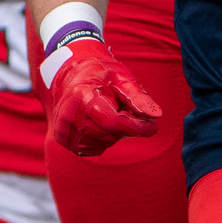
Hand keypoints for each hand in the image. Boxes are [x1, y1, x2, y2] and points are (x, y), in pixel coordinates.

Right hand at [40, 32, 162, 156]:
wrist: (71, 76)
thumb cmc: (99, 74)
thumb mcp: (121, 77)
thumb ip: (138, 96)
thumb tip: (157, 115)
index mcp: (81, 97)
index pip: (112, 122)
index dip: (136, 127)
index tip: (153, 127)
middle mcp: (68, 116)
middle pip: (110, 134)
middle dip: (126, 126)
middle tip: (128, 110)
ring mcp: (64, 131)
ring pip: (105, 142)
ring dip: (115, 131)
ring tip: (109, 110)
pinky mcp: (65, 141)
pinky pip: (96, 148)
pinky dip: (105, 137)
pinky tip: (100, 121)